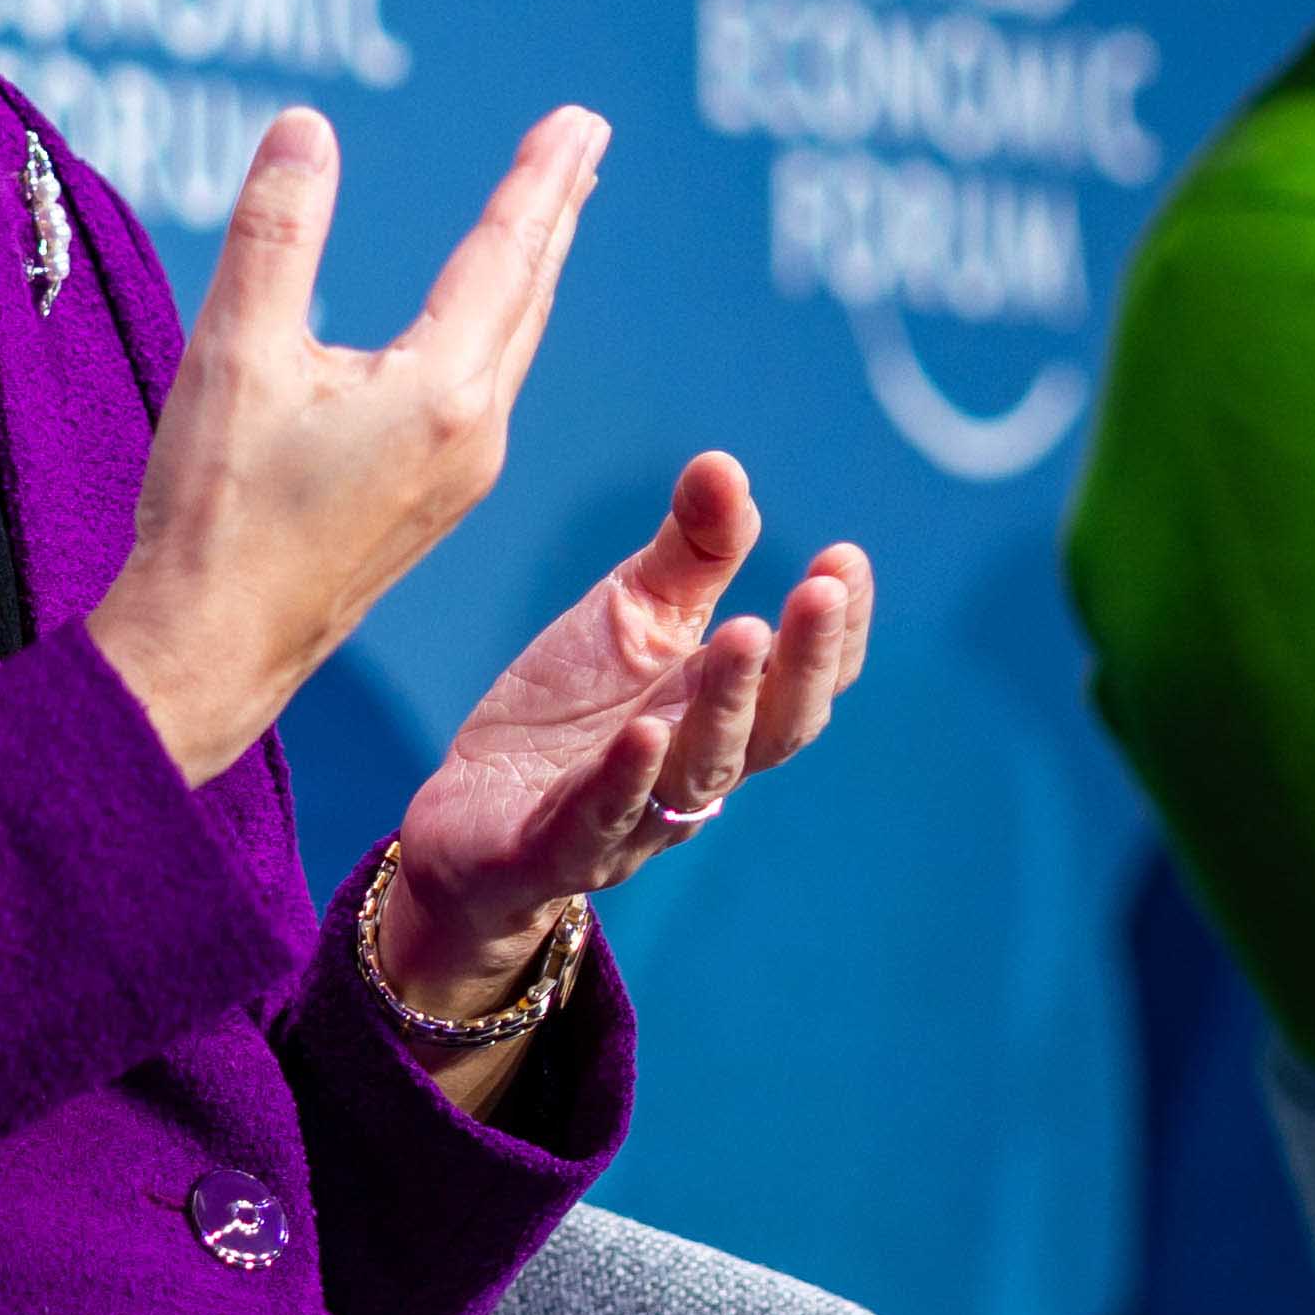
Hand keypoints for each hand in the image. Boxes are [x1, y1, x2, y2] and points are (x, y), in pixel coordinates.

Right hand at [86, 104, 607, 785]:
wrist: (210, 654)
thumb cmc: (218, 510)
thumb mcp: (236, 352)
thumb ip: (276, 232)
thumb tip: (307, 127)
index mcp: (441, 392)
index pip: (506, 254)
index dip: (540, 178)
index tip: (582, 118)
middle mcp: (473, 435)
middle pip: (529, 296)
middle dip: (556, 211)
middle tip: (587, 142)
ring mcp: (459, 478)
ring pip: (511, 346)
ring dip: (531, 271)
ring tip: (551, 216)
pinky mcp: (430, 506)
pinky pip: (486, 389)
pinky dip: (498, 327)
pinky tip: (481, 327)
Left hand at [374, 453, 871, 1058]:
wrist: (469, 818)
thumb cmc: (570, 712)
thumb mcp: (631, 616)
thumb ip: (689, 551)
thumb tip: (725, 464)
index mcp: (720, 712)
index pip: (803, 681)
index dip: (834, 630)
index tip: (845, 560)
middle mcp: (693, 771)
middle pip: (773, 729)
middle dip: (803, 662)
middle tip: (819, 592)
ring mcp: (631, 818)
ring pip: (697, 772)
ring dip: (726, 707)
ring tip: (745, 635)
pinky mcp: (553, 851)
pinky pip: (599, 819)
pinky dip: (625, 778)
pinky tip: (645, 730)